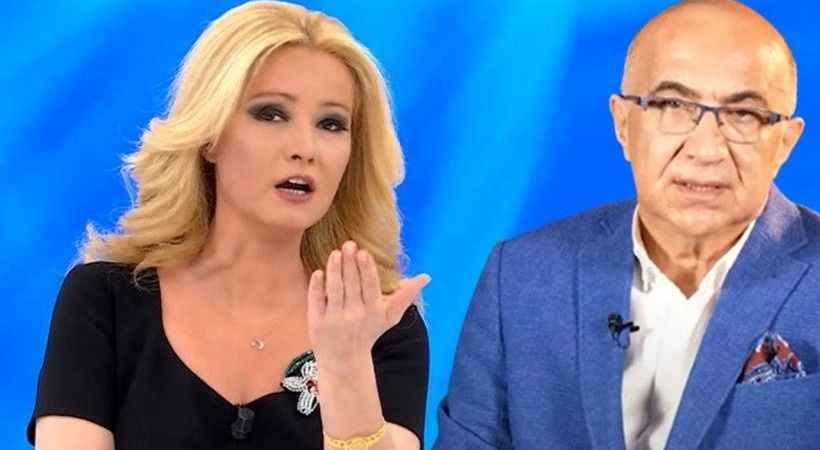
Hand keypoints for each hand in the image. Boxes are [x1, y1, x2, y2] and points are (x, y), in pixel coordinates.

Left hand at [306, 240, 429, 372]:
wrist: (345, 361)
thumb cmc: (369, 332)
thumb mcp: (389, 316)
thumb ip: (405, 296)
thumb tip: (426, 277)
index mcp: (373, 311)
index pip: (370, 287)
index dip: (366, 270)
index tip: (363, 253)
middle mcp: (354, 315)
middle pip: (351, 284)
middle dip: (349, 263)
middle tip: (348, 244)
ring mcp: (334, 319)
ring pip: (334, 289)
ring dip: (334, 270)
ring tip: (335, 253)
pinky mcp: (316, 323)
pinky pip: (316, 301)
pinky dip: (316, 286)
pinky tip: (318, 272)